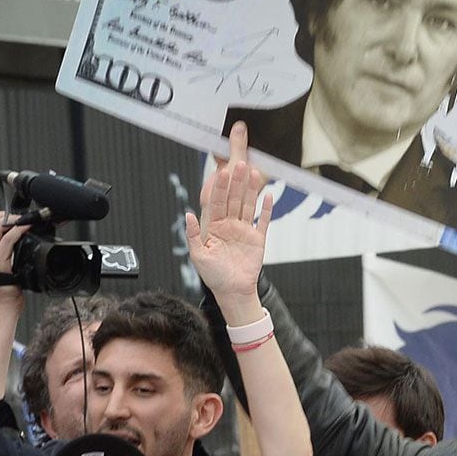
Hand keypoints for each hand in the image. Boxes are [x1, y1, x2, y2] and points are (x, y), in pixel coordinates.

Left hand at [189, 123, 270, 315]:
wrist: (233, 292)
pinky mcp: (258, 239)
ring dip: (251, 190)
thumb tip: (188, 214)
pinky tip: (268, 194)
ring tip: (255, 172)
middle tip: (241, 163)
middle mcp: (230, 225)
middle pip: (234, 199)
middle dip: (237, 182)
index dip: (220, 188)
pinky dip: (266, 208)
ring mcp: (245, 230)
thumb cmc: (214, 276)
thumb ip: (194, 234)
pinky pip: (263, 220)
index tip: (223, 172)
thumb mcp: (198, 256)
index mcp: (214, 227)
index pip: (217, 203)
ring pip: (248, 205)